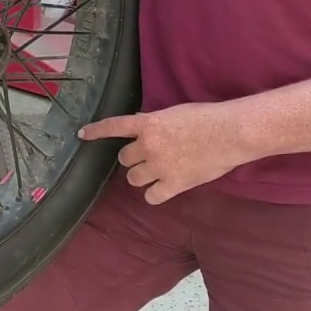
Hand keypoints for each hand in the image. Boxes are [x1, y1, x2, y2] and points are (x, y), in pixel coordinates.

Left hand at [78, 103, 243, 204]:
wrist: (229, 133)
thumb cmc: (207, 118)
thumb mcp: (175, 113)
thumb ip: (156, 122)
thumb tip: (143, 127)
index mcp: (148, 123)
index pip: (114, 126)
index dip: (96, 131)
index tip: (82, 135)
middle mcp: (148, 145)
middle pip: (125, 158)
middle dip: (134, 158)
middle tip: (150, 157)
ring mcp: (159, 166)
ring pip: (134, 179)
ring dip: (142, 176)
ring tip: (158, 173)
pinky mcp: (173, 185)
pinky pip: (151, 196)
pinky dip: (155, 194)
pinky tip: (163, 189)